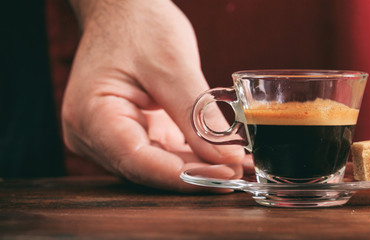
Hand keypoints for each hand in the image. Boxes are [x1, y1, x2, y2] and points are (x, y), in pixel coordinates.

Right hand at [63, 0, 245, 191]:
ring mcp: (111, 136)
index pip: (139, 162)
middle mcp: (93, 134)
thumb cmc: (139, 25)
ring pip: (159, 165)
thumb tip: (228, 157)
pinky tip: (224, 157)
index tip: (225, 175)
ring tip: (240, 167)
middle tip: (240, 172)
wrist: (124, 7)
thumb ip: (198, 116)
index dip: (185, 175)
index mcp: (91, 115)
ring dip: (200, 167)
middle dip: (197, 173)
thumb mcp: (173, 66)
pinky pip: (163, 152)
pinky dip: (193, 154)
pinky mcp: (132, 131)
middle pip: (149, 169)